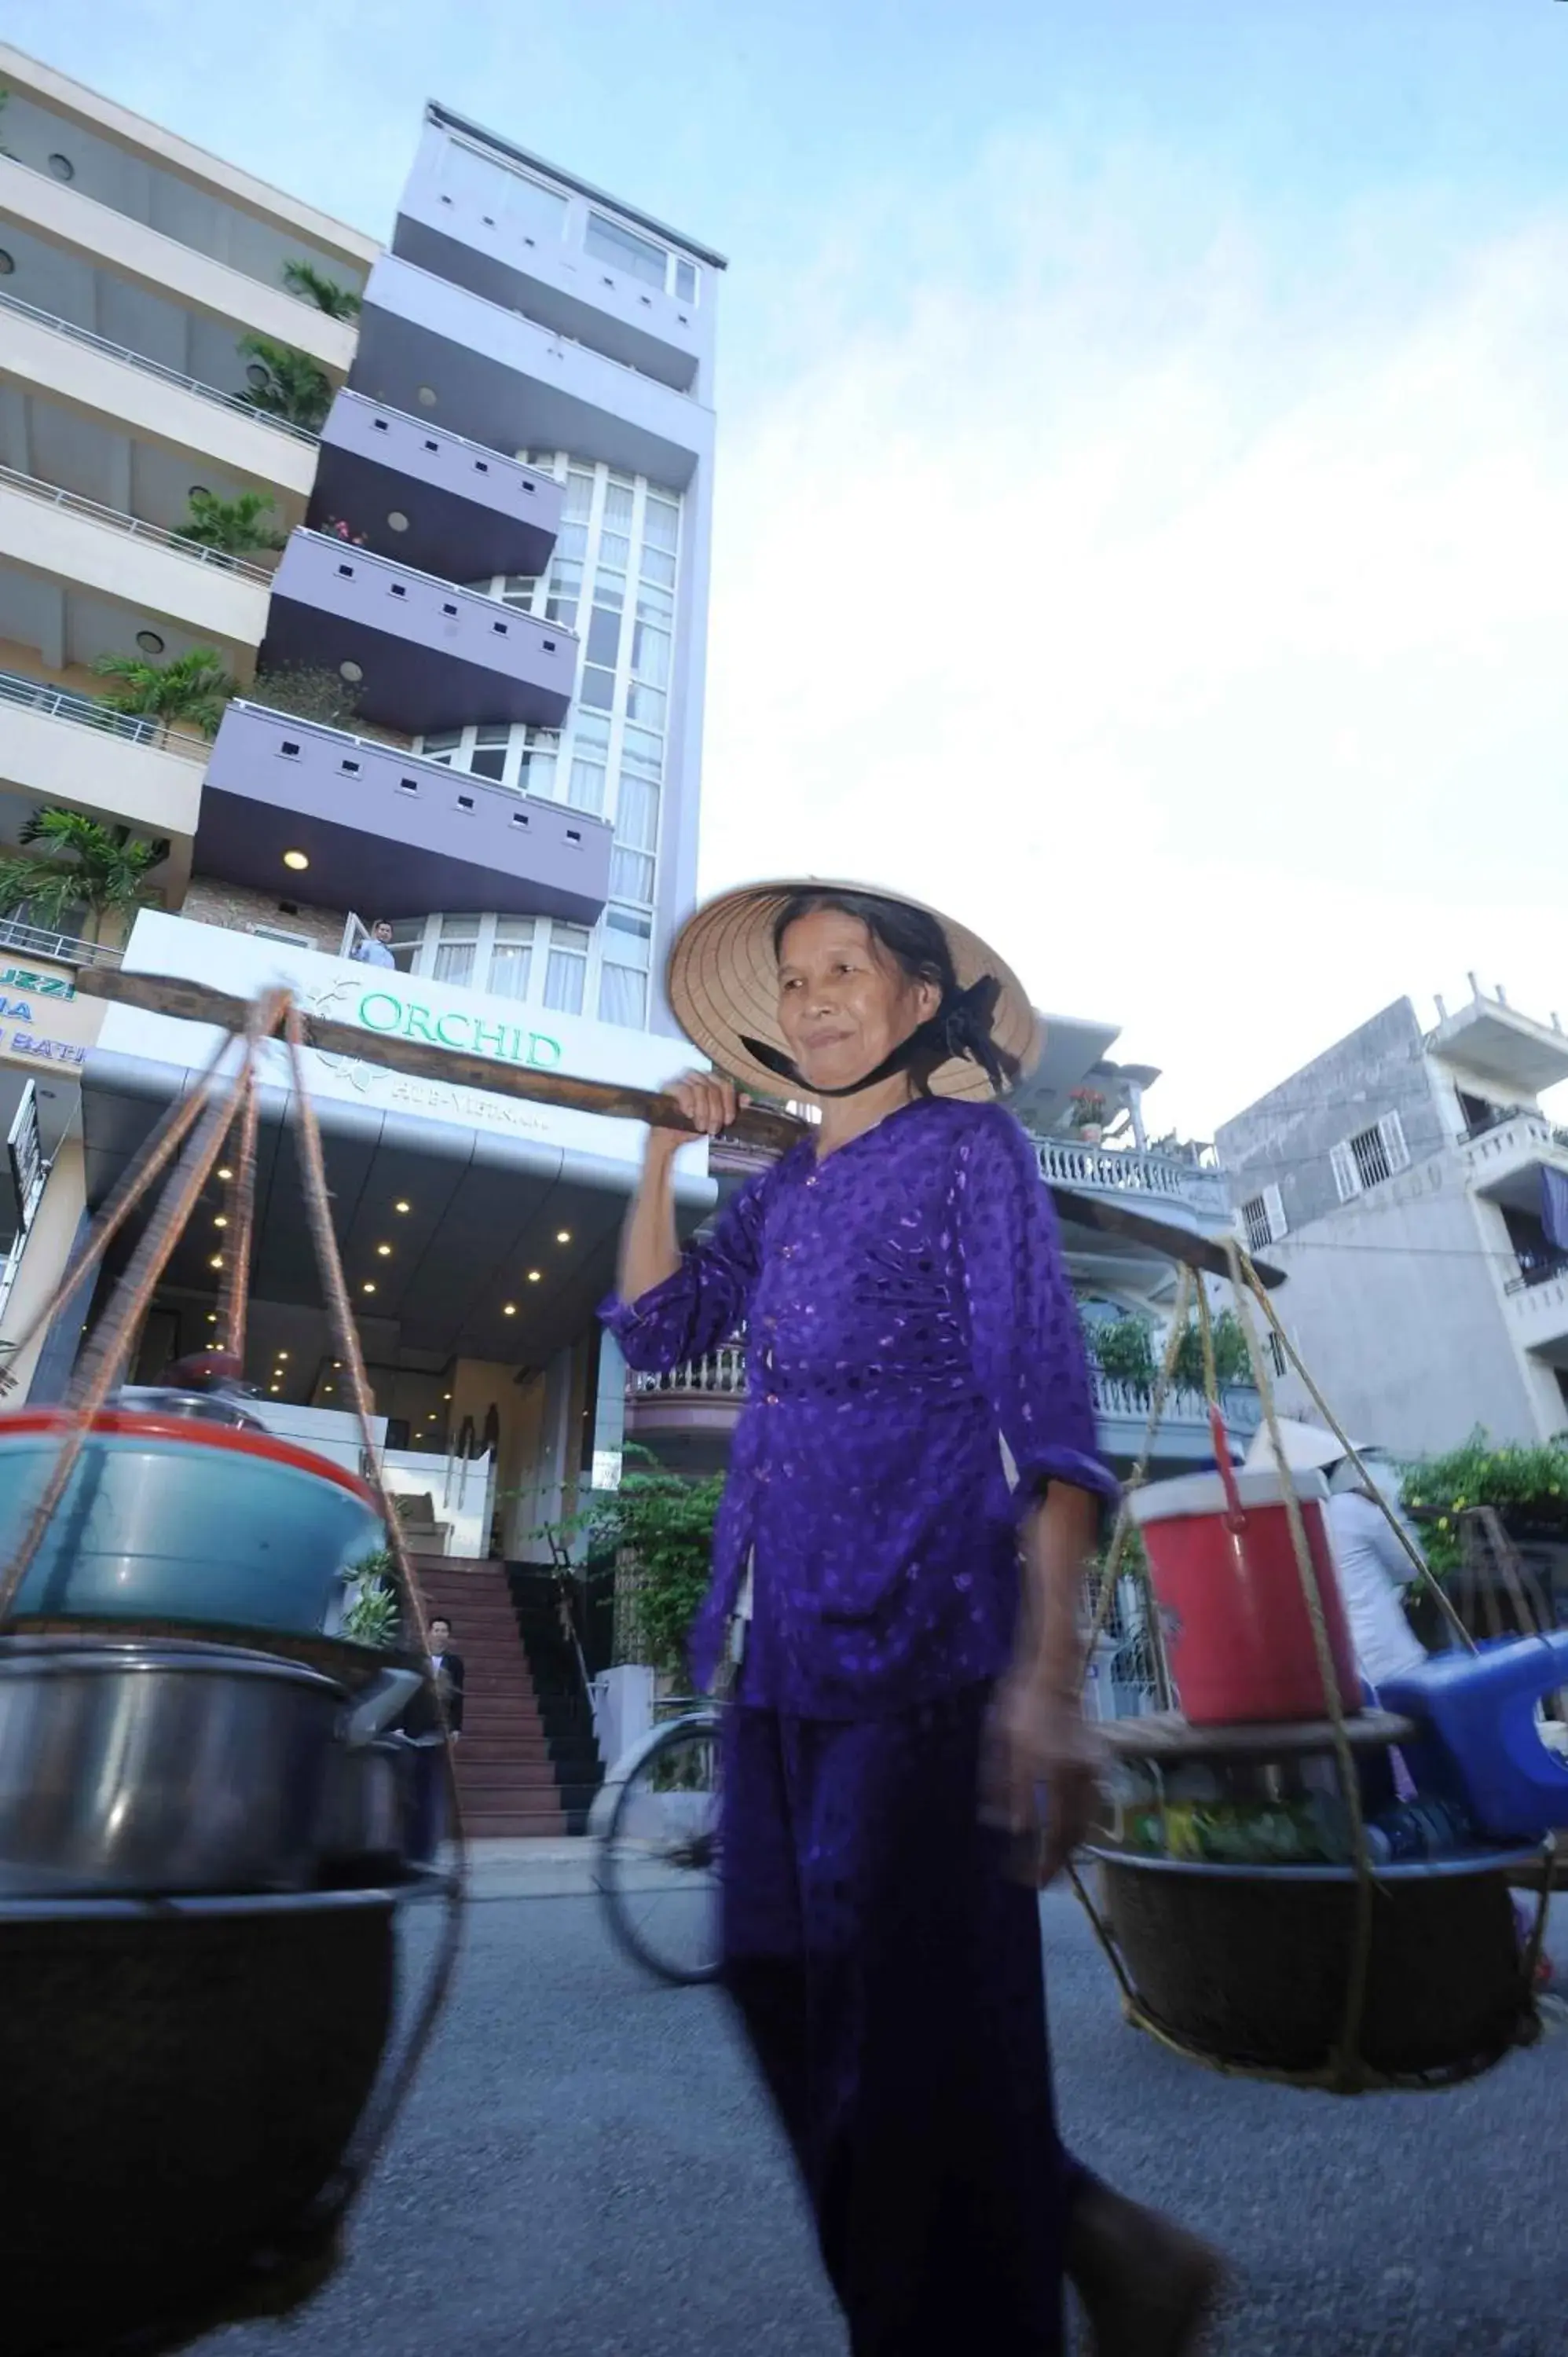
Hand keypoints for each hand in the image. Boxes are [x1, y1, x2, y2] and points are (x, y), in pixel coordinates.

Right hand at [647, 1070, 741, 1157]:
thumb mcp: (716, 1119)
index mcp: (712, 1082)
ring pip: (701, 1089)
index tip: (728, 1122)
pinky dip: (689, 1104)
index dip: (730, 1104)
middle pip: (715, 1088)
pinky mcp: (670, 1086)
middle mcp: (699, 1077)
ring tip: (701, 1127)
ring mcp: (683, 1080)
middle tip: (713, 1129)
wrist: (671, 1136)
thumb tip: (747, 1098)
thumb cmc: (693, 1125)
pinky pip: (684, 1090)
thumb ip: (732, 1109)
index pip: (726, 1085)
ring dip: (704, 1112)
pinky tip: (689, 1115)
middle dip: (717, 1112)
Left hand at [982, 1670, 1103, 1887]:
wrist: (1055, 1676)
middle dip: (1057, 1862)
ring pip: (1086, 1822)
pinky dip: (1081, 1826)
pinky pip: (1092, 1806)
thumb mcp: (1003, 1742)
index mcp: (1046, 1767)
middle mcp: (1073, 1773)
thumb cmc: (1020, 1707)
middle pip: (1070, 1832)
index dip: (1039, 1856)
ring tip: (1055, 1864)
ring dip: (1071, 1848)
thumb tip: (1014, 1828)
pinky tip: (1068, 1835)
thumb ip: (1008, 1786)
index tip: (1027, 1878)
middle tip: (1043, 1881)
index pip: (1046, 1826)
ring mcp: (1090, 1770)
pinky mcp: (1097, 1766)